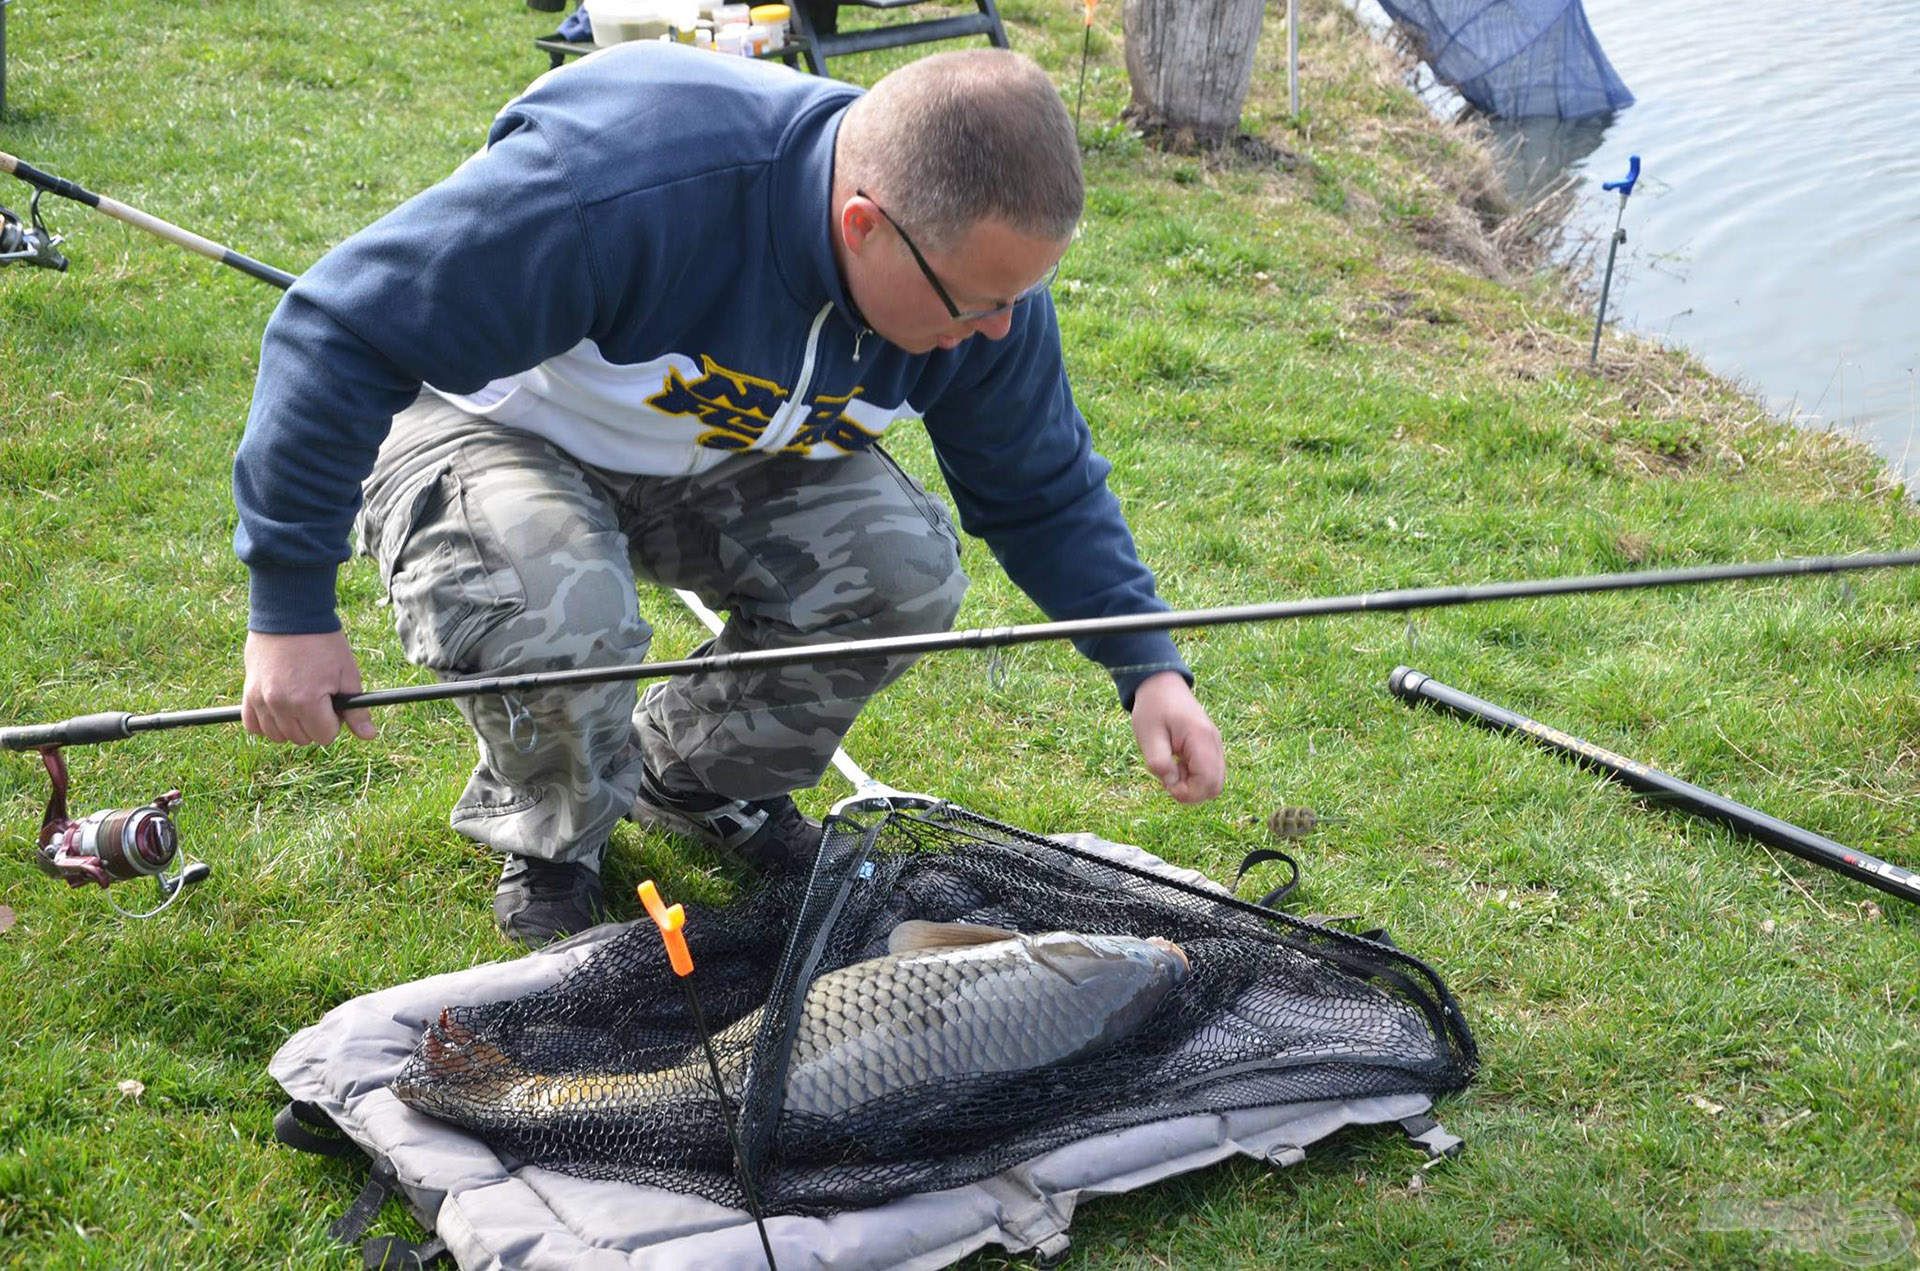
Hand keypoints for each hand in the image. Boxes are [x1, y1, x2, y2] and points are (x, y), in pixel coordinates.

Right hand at [242, 630, 377, 744]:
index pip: (325, 736)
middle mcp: (280, 704)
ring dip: (291, 726)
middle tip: (319, 699)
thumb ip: (356, 710)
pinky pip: (253, 725)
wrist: (291, 614)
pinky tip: (279, 709)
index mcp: (307, 702)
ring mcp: (260, 699)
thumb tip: (369, 736)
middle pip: (301, 738)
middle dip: (315, 724)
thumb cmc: (323, 643)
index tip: (334, 703)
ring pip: (277, 735)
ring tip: (299, 700)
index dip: (335, 721)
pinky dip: (266, 723)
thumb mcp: (347, 674)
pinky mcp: (248, 692)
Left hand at [1129, 671, 1223, 803]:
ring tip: (1172, 767)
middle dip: (1191, 792)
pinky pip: (1210, 771)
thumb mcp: (1147, 736)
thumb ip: (1159, 762)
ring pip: (1214, 781)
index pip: (1208, 782)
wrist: (1161, 685)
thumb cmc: (1153, 708)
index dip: (1188, 793)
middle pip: (1215, 787)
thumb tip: (1172, 783)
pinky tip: (1177, 763)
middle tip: (1168, 777)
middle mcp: (1214, 742)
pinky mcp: (1211, 745)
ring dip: (1192, 784)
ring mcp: (1215, 744)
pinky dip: (1194, 776)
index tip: (1166, 782)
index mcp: (1200, 738)